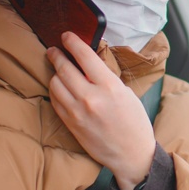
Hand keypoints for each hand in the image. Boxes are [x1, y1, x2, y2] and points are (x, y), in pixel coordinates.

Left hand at [46, 31, 155, 189]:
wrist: (131, 154)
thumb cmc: (134, 123)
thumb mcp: (126, 93)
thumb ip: (106, 78)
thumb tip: (89, 64)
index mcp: (109, 87)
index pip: (84, 56)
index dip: (73, 42)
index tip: (66, 35)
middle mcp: (91, 98)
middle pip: (64, 68)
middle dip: (57, 55)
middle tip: (55, 49)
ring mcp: (78, 112)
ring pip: (55, 84)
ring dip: (55, 73)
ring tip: (58, 69)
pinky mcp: (70, 124)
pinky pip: (55, 101)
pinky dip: (55, 91)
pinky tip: (60, 87)